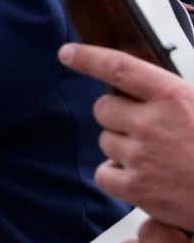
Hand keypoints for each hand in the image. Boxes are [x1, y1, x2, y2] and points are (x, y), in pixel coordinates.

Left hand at [63, 43, 193, 228]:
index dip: (88, 58)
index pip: (119, 68)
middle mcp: (153, 124)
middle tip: (146, 129)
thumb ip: (171, 97)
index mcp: (173, 97)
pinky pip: (104, 174)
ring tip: (157, 158)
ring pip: (106, 142)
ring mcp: (142, 157)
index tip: (68, 54)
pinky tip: (143, 178)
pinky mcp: (137, 188)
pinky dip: (117, 177)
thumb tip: (141, 88)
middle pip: (104, 109)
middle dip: (118, 117)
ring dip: (122, 148)